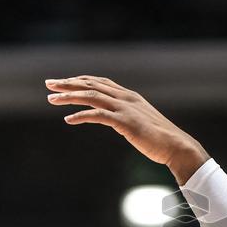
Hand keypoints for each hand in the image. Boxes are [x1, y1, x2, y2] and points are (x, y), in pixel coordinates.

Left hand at [46, 75, 208, 182]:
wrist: (177, 146)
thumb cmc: (160, 139)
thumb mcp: (141, 123)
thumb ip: (127, 117)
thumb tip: (115, 120)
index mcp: (130, 96)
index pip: (100, 82)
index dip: (80, 80)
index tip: (63, 82)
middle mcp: (126, 98)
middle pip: (92, 85)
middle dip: (68, 84)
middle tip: (49, 84)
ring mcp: (126, 109)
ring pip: (92, 96)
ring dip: (70, 97)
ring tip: (52, 99)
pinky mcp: (126, 122)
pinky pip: (98, 115)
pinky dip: (81, 115)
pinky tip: (68, 120)